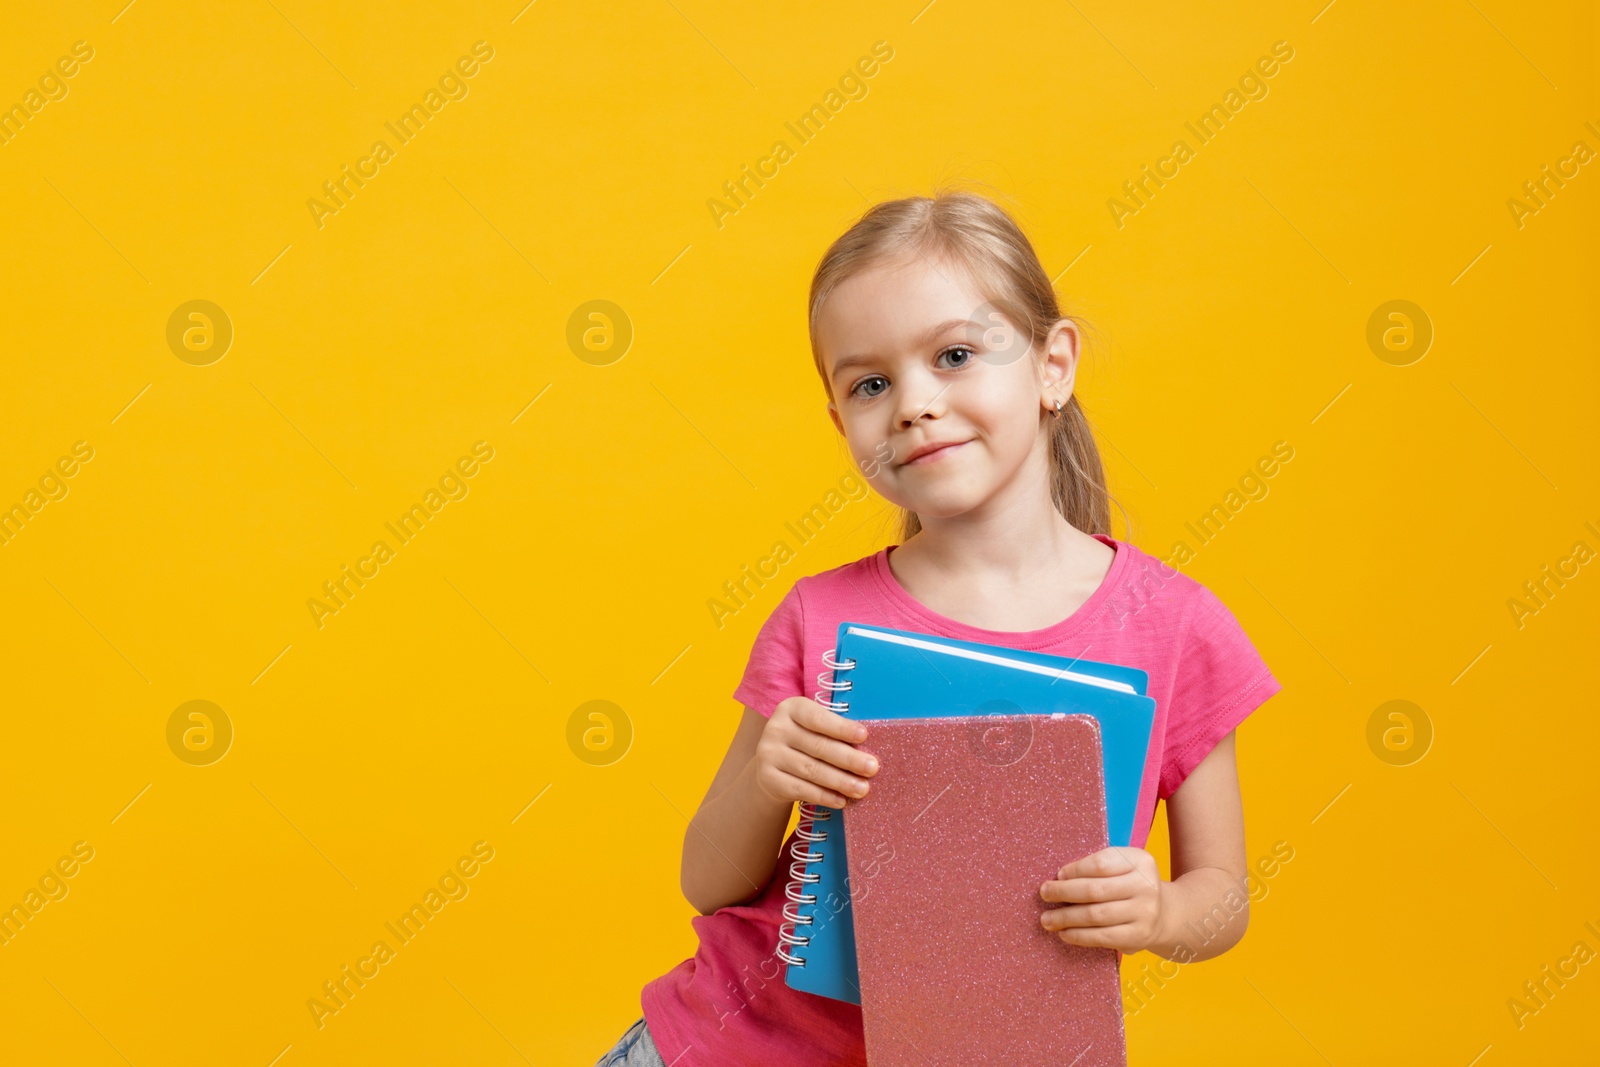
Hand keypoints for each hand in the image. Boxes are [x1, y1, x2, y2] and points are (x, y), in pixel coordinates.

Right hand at [750, 696, 877, 809]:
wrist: (771, 768)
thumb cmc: (804, 743)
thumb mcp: (814, 729)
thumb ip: (835, 732)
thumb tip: (868, 749)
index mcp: (791, 709)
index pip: (817, 718)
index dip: (841, 728)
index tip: (864, 736)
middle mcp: (776, 728)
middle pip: (818, 746)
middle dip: (848, 758)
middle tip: (872, 768)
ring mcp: (768, 754)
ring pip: (811, 770)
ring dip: (840, 781)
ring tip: (862, 788)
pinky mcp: (768, 778)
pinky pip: (801, 789)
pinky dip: (824, 796)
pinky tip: (841, 800)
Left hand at [1038, 846, 1164, 952]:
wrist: (1164, 914)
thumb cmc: (1131, 885)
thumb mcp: (1123, 867)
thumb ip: (1097, 867)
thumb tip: (1059, 879)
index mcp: (1140, 861)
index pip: (1100, 864)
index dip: (1075, 870)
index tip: (1058, 875)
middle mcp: (1145, 886)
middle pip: (1095, 890)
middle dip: (1064, 892)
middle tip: (1044, 894)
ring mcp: (1144, 913)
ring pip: (1096, 915)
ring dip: (1066, 917)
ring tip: (1047, 919)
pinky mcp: (1138, 937)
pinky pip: (1102, 937)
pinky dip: (1079, 936)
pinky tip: (1064, 933)